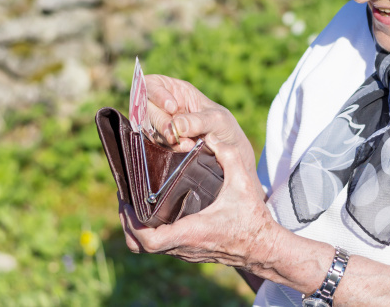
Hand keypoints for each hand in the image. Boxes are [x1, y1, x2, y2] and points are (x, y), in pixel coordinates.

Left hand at [119, 135, 281, 273]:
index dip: (132, 224)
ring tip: (135, 204)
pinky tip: (155, 212)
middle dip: (127, 224)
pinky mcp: (189, 252)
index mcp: (191, 232)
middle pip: (139, 246)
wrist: (264, 248)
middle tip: (125, 200)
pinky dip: (150, 232)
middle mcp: (183, 246)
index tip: (127, 203)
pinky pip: (160, 247)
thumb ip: (229, 156)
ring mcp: (185, 252)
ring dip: (136, 229)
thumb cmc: (253, 220)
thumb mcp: (243, 184)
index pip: (149, 240)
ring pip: (147, 248)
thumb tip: (211, 137)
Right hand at [144, 75, 255, 172]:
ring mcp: (161, 123)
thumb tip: (177, 126)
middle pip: (146, 108)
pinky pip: (156, 143)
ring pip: (149, 127)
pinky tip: (185, 148)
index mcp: (176, 90)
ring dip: (166, 137)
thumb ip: (198, 121)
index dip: (157, 94)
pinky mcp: (162, 141)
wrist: (228, 149)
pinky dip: (169, 147)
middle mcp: (164, 105)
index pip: (152, 84)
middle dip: (160, 122)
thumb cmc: (223, 126)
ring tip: (187, 144)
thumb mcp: (216, 119)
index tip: (172, 107)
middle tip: (175, 134)